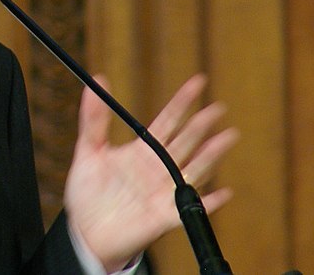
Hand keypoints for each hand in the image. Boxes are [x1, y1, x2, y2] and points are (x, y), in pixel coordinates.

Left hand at [62, 74, 238, 271]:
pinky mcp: (165, 217)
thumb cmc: (88, 194)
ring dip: (211, 155)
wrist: (86, 232)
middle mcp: (159, 168)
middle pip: (185, 142)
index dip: (182, 102)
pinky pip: (190, 209)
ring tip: (227, 137)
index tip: (198, 82)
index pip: (168, 121)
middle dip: (201, 125)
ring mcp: (164, 192)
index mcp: (143, 151)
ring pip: (193, 169)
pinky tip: (222, 193)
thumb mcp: (88, 152)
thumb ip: (93, 119)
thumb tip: (95, 82)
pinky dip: (208, 202)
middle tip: (217, 108)